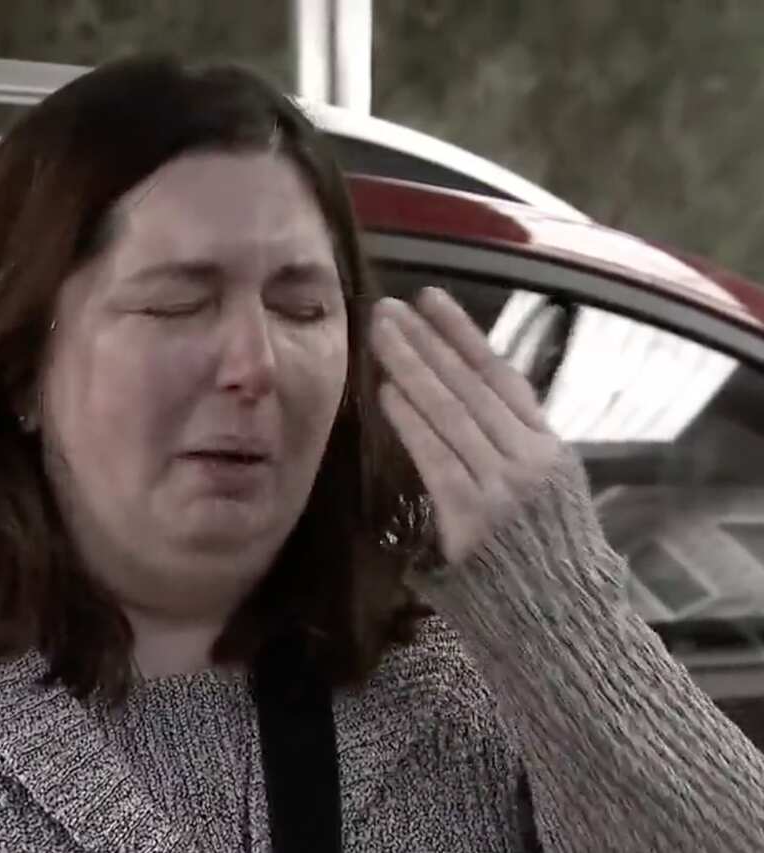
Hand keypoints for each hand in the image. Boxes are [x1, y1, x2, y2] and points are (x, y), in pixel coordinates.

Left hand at [370, 287, 563, 565]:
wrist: (563, 624)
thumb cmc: (544, 562)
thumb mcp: (545, 495)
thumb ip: (512, 450)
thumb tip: (466, 404)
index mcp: (550, 448)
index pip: (502, 375)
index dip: (464, 334)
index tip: (432, 298)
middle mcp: (531, 458)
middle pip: (471, 385)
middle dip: (426, 341)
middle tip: (388, 306)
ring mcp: (504, 486)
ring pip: (451, 412)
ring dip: (410, 367)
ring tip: (380, 334)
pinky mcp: (474, 516)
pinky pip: (437, 456)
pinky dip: (410, 420)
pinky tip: (386, 391)